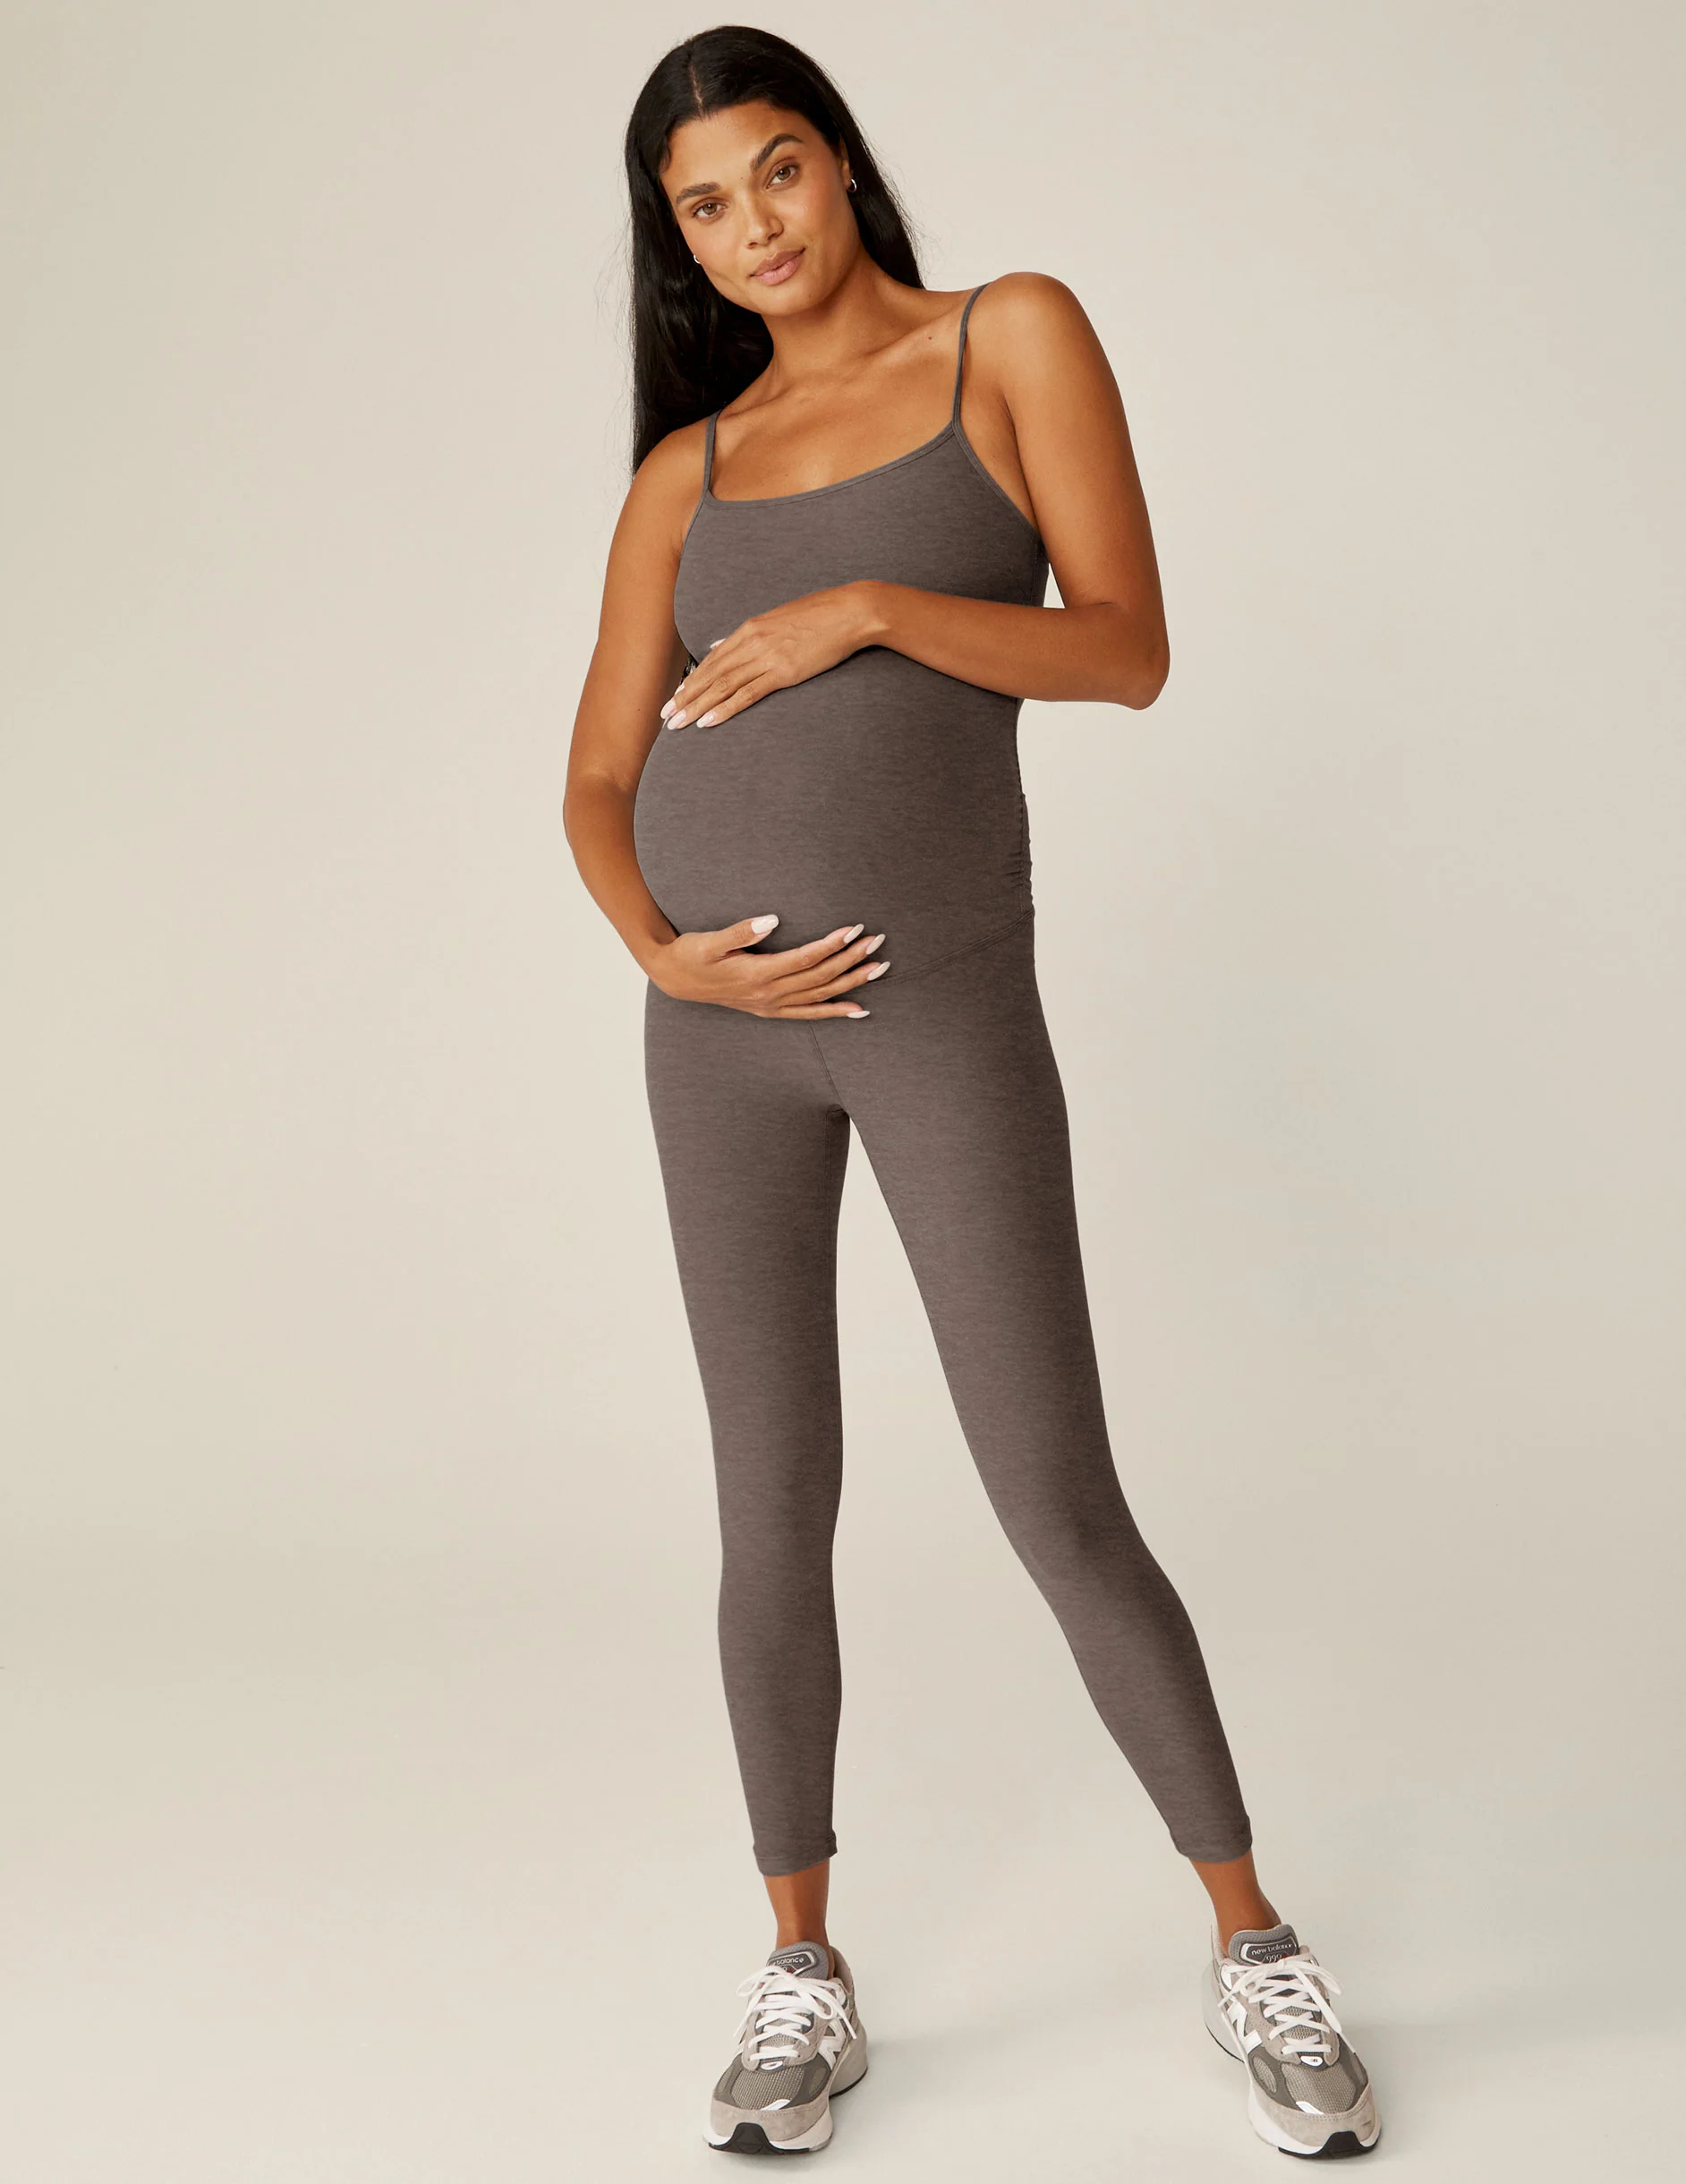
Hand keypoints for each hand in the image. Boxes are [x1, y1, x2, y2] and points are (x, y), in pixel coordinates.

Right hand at [649, 915, 888, 1017]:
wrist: (676, 979)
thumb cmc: (693, 954)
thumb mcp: (710, 941)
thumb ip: (741, 932)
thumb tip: (771, 919)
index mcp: (758, 975)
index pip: (805, 959)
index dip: (832, 945)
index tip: (854, 928)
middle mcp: (769, 994)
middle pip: (820, 978)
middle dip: (851, 960)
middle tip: (878, 942)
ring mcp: (772, 1005)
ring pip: (821, 996)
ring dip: (852, 983)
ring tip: (880, 968)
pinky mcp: (771, 1009)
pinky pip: (810, 1014)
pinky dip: (835, 1012)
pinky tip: (859, 1009)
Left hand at [661, 584, 880, 730]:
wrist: (850, 612)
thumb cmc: (820, 616)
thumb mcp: (778, 620)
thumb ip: (748, 635)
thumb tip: (720, 644)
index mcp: (750, 629)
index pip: (712, 660)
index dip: (691, 681)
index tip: (676, 697)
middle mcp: (752, 642)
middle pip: (711, 674)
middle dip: (685, 697)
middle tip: (665, 717)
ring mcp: (766, 656)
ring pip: (722, 686)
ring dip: (697, 707)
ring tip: (678, 724)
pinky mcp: (783, 671)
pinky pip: (747, 694)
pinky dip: (725, 708)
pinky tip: (708, 721)